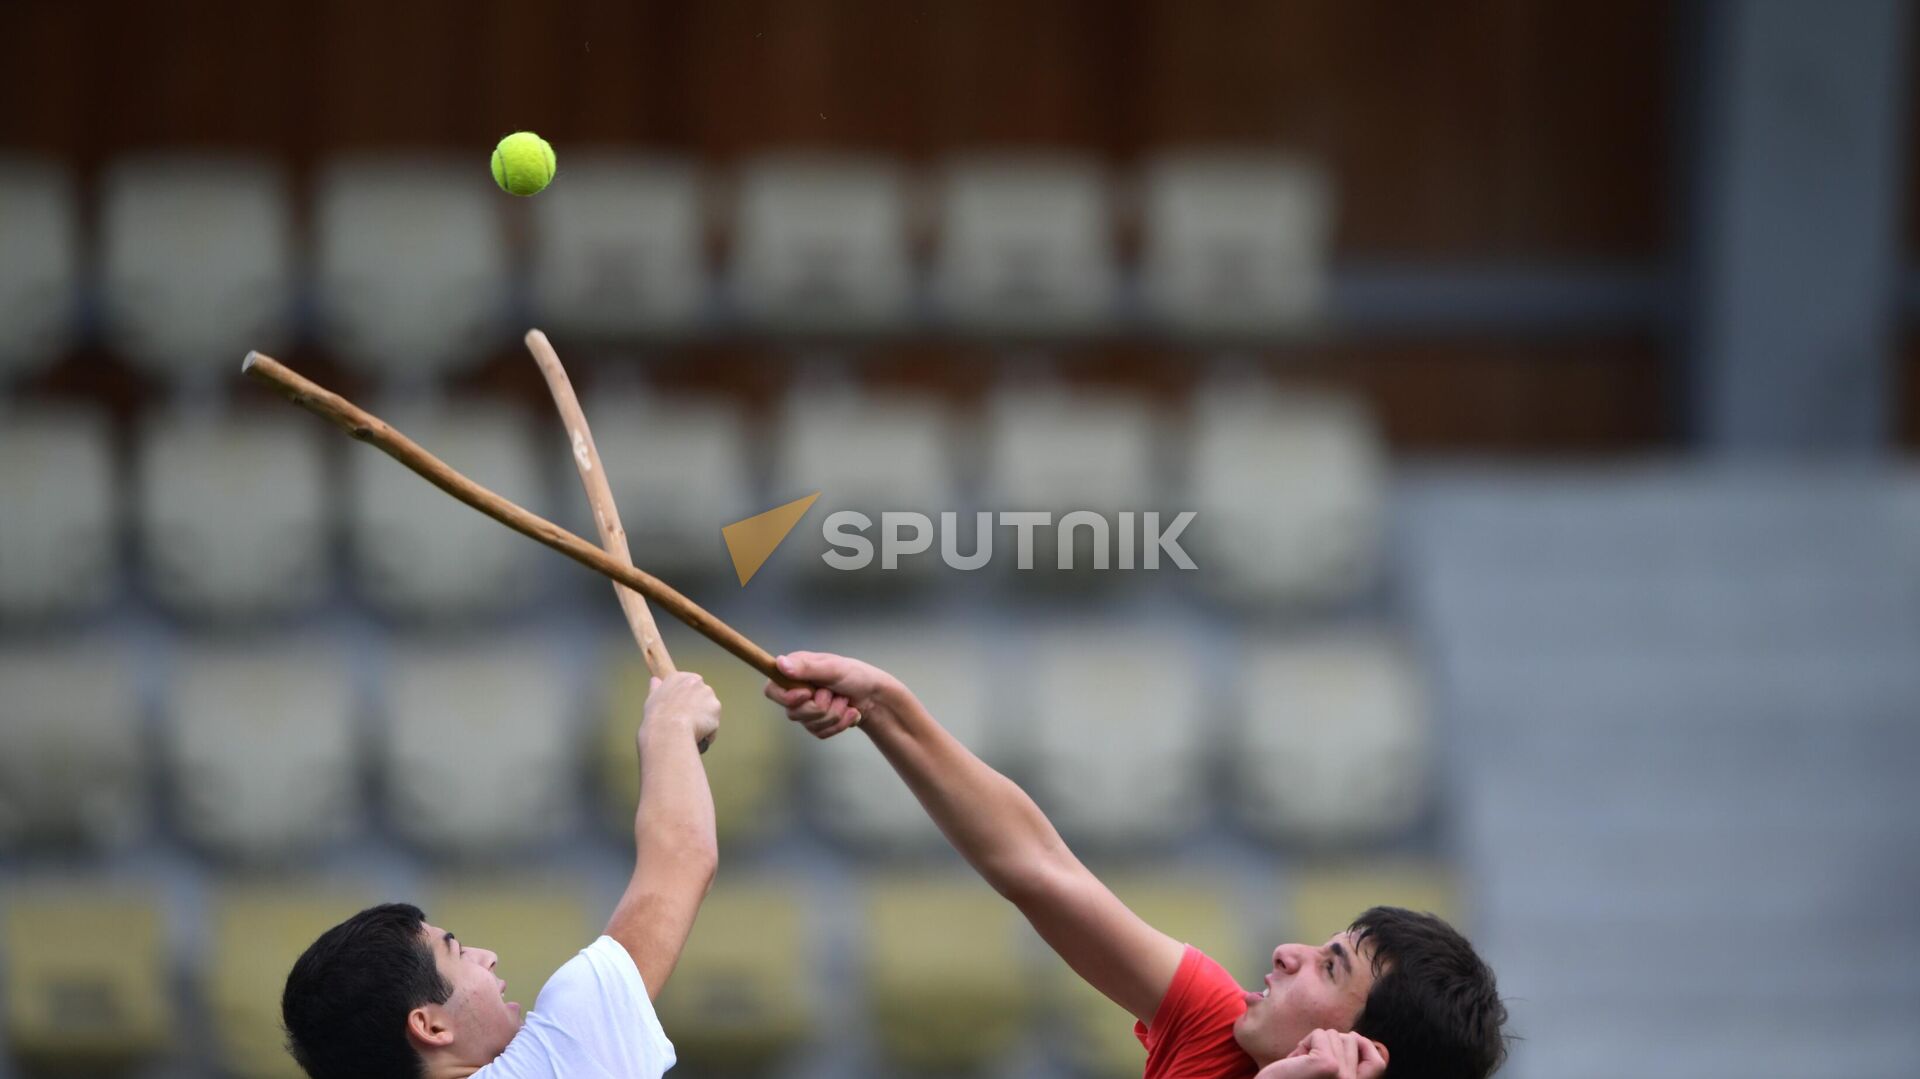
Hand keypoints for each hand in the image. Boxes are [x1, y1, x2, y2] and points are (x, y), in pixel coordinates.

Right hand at [644, 672, 720, 750]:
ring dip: (702, 721)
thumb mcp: (652, 699)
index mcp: (680, 677)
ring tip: (688, 730)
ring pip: (708, 712)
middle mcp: (697, 681)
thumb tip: (655, 680)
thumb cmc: (657, 716)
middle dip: (696, 710)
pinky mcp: (716, 708)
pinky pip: (713, 725)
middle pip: (700, 698)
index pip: (688, 686)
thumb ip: (656, 688)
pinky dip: (707, 732)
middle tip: (684, 722)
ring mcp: (708, 694)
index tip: (679, 710)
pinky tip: (696, 736)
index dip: (685, 701)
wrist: (669, 729)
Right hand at [761, 651, 902, 739]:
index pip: (772, 690)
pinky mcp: (817, 725)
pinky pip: (821, 733)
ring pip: (809, 725)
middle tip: (834, 693)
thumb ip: (806, 668)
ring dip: (834, 714)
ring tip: (844, 700)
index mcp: (795, 673)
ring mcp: (806, 711)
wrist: (875, 696)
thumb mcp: (832, 667)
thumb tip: (780, 664)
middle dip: (820, 706)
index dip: (786, 697)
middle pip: (793, 713)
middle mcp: (796, 692)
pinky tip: (848, 712)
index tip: (807, 693)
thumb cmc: (856, 675)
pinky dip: (839, 724)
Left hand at [1255, 1030, 1388, 1078]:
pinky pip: (1320, 1035)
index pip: (1379, 1062)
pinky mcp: (1328, 1066)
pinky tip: (1296, 1061)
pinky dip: (1304, 1044)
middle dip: (1328, 1044)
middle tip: (1309, 1065)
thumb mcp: (1327, 1074)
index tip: (1352, 1041)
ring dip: (1314, 1045)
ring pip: (1335, 1035)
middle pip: (1353, 1040)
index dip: (1367, 1046)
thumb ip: (1344, 1061)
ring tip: (1301, 1065)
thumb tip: (1355, 1036)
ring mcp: (1344, 1077)